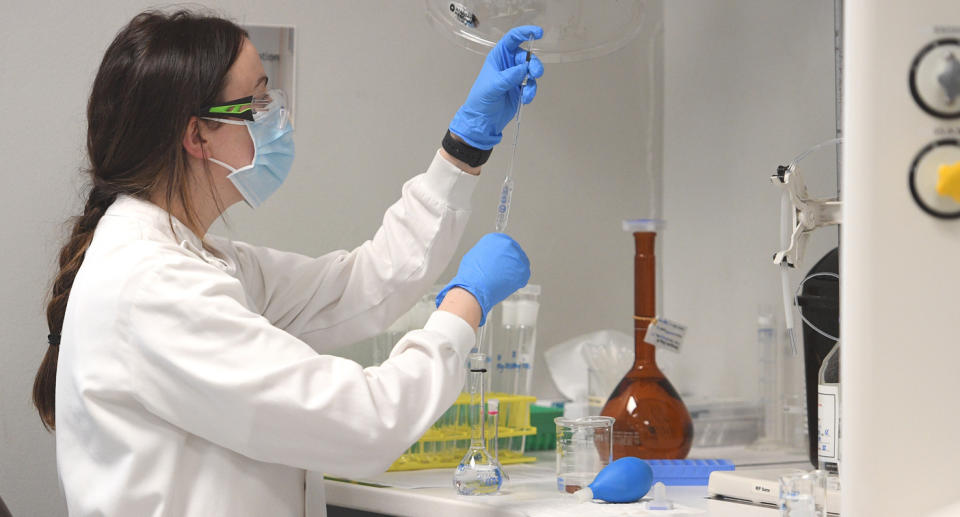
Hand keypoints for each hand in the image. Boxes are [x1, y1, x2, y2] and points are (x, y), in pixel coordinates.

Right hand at [436, 233, 530, 325]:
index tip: (503, 261)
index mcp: (496, 238)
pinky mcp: (523, 270)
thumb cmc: (472, 275)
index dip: (504, 255)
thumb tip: (491, 256)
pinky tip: (507, 283)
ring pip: (520, 264)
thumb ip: (487, 252)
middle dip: (510, 263)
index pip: (505, 244)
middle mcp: (508, 244)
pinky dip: (517, 281)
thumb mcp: (475, 255)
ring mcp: (517, 257)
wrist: (474, 288)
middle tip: (503, 272)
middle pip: (514, 253)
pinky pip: (524, 275)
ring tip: (503, 279)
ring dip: (514, 272)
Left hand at [450, 26, 544, 149]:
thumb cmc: (481, 100)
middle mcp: (508, 64)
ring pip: (532, 71)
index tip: (539, 33)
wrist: (483, 121)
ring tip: (527, 93)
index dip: (524, 33)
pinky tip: (525, 99)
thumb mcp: (493, 86)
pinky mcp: (520, 89)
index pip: (512, 39)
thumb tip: (524, 68)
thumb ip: (509, 76)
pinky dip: (531, 92)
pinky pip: (532, 85)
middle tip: (536, 74)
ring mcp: (515, 77)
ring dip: (533, 80)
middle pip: (526, 57)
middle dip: (533, 64)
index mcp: (498, 57)